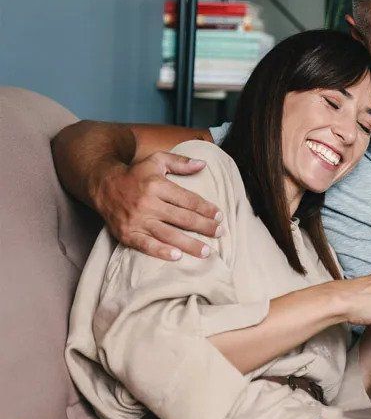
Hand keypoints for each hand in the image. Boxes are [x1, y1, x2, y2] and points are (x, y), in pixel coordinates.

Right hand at [93, 152, 222, 259]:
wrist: (103, 185)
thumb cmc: (135, 174)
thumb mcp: (157, 161)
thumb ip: (180, 162)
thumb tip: (203, 164)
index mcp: (157, 185)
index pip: (188, 200)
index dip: (206, 209)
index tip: (220, 216)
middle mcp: (148, 203)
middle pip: (182, 218)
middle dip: (204, 226)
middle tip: (220, 233)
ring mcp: (137, 220)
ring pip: (168, 234)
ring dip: (189, 244)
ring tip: (206, 251)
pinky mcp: (127, 233)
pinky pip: (146, 245)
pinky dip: (161, 252)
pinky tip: (177, 257)